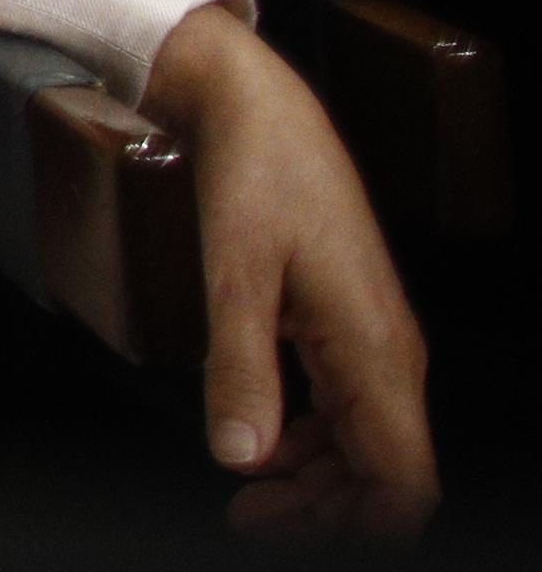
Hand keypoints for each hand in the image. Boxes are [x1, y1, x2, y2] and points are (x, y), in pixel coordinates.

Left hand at [139, 4, 437, 534]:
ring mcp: (373, 340)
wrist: (259, 109)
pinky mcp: (348, 325)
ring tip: (250, 503)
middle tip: (249, 524)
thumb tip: (241, 459)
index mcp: (376, 351)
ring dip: (319, 486)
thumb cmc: (254, 178)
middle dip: (331, 515)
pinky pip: (347, 409)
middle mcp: (389, 354)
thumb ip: (240, 370)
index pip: (404, 478)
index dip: (365, 527)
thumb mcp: (234, 275)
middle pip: (387, 473)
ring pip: (368, 445)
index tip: (296, 542)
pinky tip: (264, 448)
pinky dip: (311, 443)